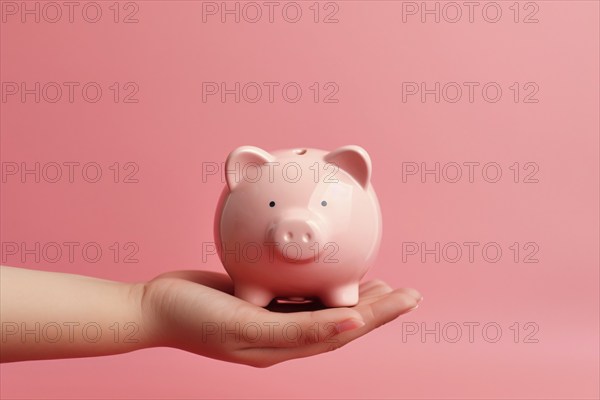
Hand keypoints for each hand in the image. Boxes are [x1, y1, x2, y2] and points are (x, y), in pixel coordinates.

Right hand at [139, 270, 421, 366]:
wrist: (153, 308)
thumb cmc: (192, 318)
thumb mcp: (244, 326)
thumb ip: (295, 331)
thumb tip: (350, 322)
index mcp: (283, 347)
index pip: (343, 331)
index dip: (378, 316)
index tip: (408, 298)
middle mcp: (282, 338)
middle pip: (340, 322)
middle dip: (377, 308)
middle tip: (408, 291)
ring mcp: (270, 321)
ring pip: (323, 308)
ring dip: (354, 298)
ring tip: (382, 284)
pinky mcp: (257, 302)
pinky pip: (298, 295)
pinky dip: (321, 287)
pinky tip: (330, 275)